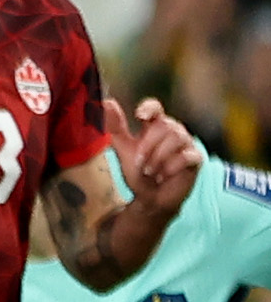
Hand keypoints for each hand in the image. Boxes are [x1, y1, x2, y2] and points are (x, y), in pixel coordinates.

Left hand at [105, 97, 202, 219]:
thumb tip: (106, 103)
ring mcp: (186, 143)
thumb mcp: (124, 150)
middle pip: (164, 124)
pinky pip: (186, 156)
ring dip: (158, 158)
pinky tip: (162, 177)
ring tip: (150, 172)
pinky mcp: (196, 158)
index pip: (155, 107)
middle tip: (140, 163)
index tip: (140, 116)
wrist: (150, 198)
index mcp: (155, 127)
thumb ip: (116, 128)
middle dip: (148, 146)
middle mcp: (173, 131)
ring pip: (176, 138)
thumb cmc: (139, 172)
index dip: (149, 108)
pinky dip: (170, 168)